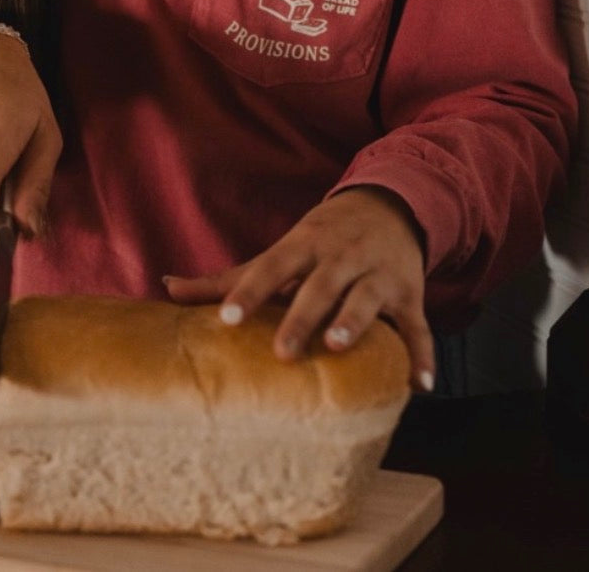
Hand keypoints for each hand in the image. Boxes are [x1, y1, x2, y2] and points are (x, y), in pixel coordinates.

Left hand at [163, 186, 434, 391]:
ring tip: (338, 347)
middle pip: (320, 285)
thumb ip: (228, 276)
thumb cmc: (319, 238)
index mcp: (304, 245)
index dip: (250, 291)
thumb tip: (166, 287)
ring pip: (367, 298)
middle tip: (283, 352)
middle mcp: (341, 256)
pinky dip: (422, 354)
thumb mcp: (280, 249)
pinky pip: (418, 326)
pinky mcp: (410, 293)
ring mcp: (377, 274)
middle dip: (302, 315)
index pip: (272, 267)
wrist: (389, 204)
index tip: (227, 318)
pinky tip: (419, 384)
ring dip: (355, 322)